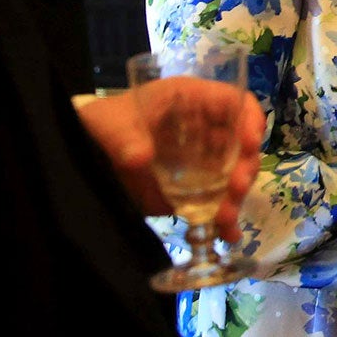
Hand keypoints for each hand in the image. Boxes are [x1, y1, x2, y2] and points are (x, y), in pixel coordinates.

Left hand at [79, 85, 265, 243]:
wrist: (86, 152)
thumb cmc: (104, 124)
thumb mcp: (109, 123)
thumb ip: (124, 138)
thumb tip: (140, 159)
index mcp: (193, 102)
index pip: (236, 103)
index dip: (250, 120)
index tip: (250, 144)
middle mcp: (206, 131)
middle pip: (242, 145)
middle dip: (244, 168)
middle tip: (235, 190)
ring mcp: (202, 162)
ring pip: (234, 177)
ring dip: (236, 198)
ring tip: (224, 219)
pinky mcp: (193, 190)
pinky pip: (216, 203)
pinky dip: (224, 220)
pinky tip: (227, 235)